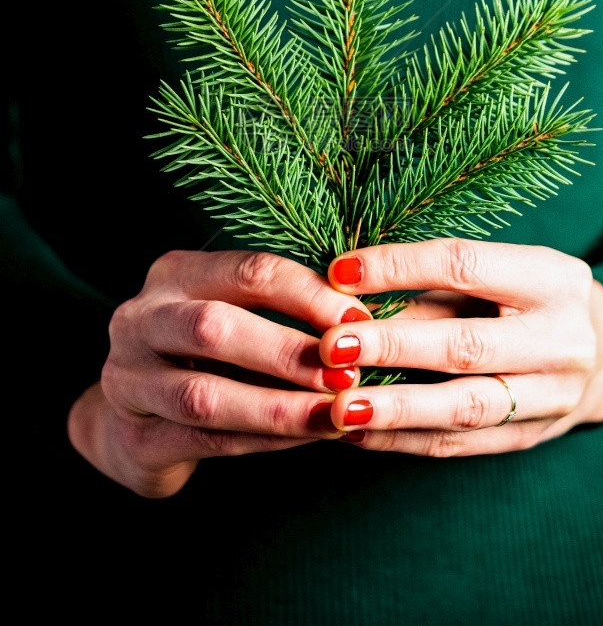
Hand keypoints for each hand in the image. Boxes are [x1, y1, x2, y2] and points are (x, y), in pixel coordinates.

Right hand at [67, 249, 371, 496]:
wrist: (133, 419)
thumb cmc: (205, 355)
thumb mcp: (232, 312)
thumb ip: (279, 308)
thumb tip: (363, 317)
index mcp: (174, 275)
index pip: (246, 271)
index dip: (307, 294)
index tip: (360, 318)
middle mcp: (141, 320)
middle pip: (213, 328)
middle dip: (287, 350)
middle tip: (346, 371)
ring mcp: (129, 382)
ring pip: (204, 396)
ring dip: (278, 406)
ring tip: (334, 413)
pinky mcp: (135, 439)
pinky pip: (206, 441)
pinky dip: (263, 439)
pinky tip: (307, 436)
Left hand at [320, 238, 602, 455]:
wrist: (591, 352)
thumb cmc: (519, 300)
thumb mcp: (488, 277)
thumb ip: (427, 289)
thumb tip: (345, 297)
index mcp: (552, 280)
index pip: (464, 265)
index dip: (398, 267)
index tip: (339, 273)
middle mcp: (563, 340)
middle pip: (466, 344)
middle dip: (392, 346)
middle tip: (331, 347)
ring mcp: (553, 397)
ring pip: (464, 406)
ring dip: (395, 408)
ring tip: (338, 407)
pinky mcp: (531, 437)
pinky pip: (460, 444)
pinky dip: (403, 440)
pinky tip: (358, 432)